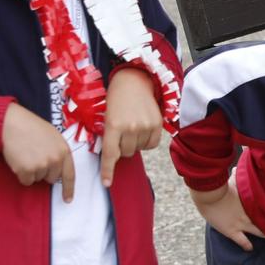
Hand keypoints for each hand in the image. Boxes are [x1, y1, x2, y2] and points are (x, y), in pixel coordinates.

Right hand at [1, 103, 75, 201]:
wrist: (12, 123)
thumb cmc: (31, 128)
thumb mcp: (54, 137)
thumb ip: (59, 153)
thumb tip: (58, 169)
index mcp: (64, 151)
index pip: (69, 175)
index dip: (68, 189)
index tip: (68, 200)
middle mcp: (55, 160)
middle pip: (51, 179)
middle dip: (44, 172)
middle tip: (34, 157)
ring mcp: (41, 165)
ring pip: (37, 179)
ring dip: (31, 171)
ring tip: (26, 154)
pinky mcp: (27, 170)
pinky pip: (26, 181)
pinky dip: (21, 174)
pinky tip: (19, 160)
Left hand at [100, 67, 164, 188]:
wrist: (134, 80)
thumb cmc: (116, 100)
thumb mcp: (107, 116)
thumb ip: (109, 136)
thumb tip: (114, 158)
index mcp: (113, 125)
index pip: (110, 154)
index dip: (108, 170)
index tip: (107, 183)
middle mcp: (130, 127)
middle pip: (126, 153)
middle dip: (122, 147)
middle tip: (122, 132)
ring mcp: (145, 126)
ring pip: (138, 150)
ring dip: (135, 143)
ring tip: (133, 126)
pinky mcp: (157, 124)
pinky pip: (151, 145)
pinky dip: (146, 141)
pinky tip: (143, 128)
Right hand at [192, 182, 261, 251]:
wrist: (209, 195)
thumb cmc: (220, 185)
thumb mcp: (232, 180)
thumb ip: (237, 176)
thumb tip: (236, 169)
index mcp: (252, 201)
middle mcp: (250, 214)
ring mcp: (241, 224)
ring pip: (259, 232)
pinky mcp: (231, 231)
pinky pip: (242, 241)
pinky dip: (247, 245)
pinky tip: (250, 248)